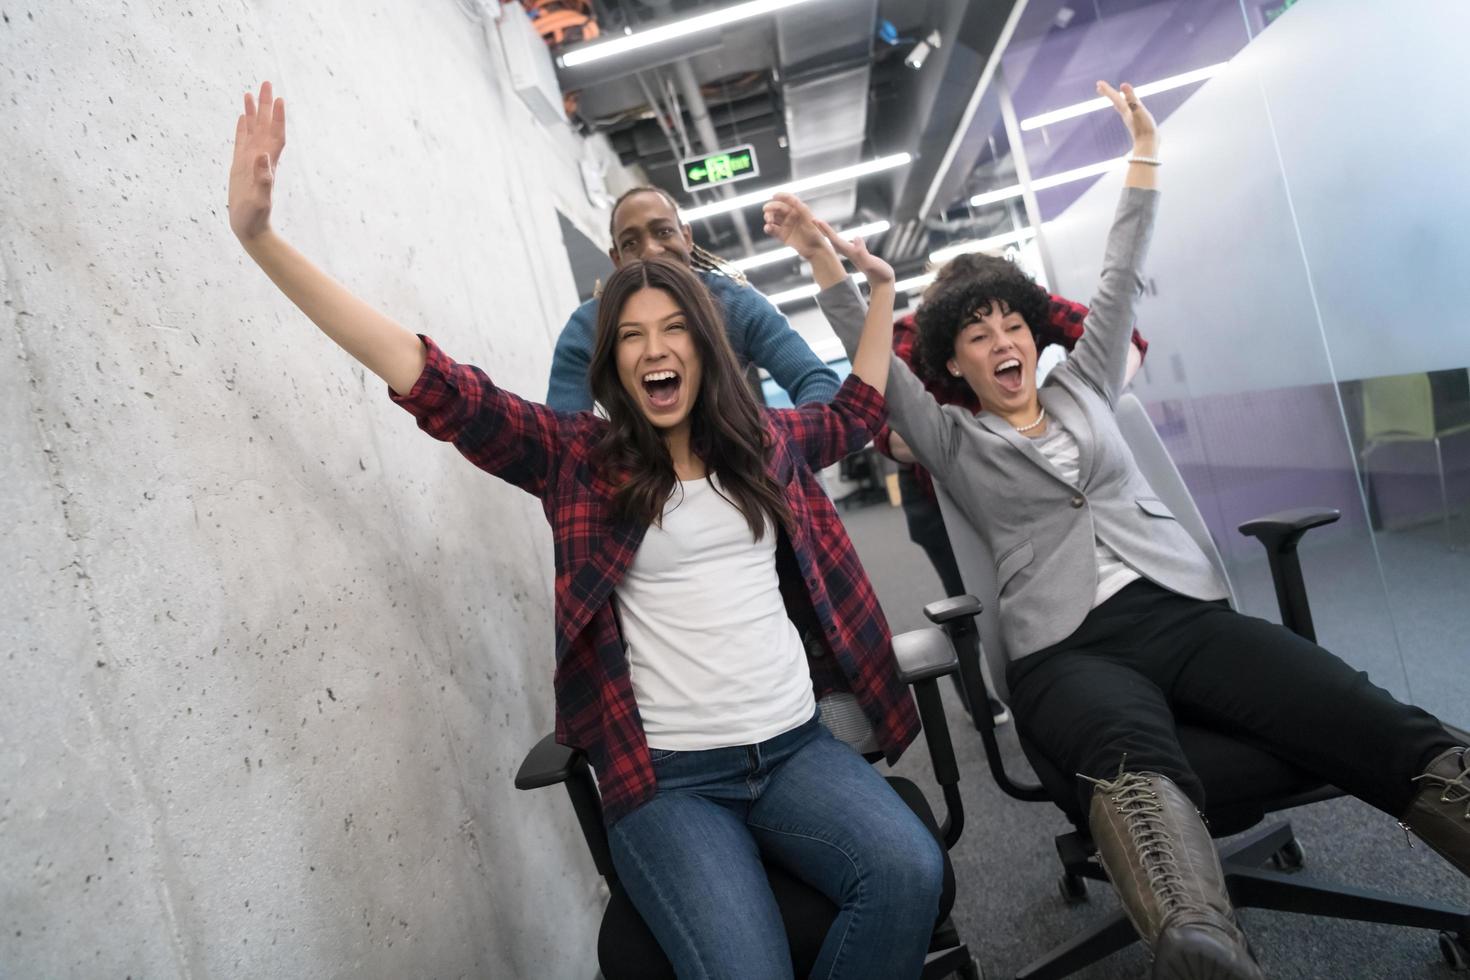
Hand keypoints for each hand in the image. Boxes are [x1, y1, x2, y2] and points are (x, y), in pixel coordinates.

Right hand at [229, 81, 286, 242]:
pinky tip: (243, 116)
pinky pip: (241, 141)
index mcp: (268, 163)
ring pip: (253, 130)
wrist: (250, 228)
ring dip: (254, 112)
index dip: (278, 118)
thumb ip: (263, 178)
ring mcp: (250, 160)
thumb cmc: (256, 216)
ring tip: (250, 92)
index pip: (275, 135)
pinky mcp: (240, 166)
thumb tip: (264, 156)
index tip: (279, 98)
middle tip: (266, 82)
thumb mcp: (261, 198)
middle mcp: (261, 158)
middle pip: (265, 126)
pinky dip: (243, 127)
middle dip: (266, 105)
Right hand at [761, 192, 834, 260]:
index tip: (774, 196)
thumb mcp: (809, 220)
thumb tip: (794, 199)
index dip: (781, 196)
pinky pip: (773, 229)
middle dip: (771, 208)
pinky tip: (768, 228)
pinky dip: (768, 228)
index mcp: (798, 209)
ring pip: (773, 217)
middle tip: (766, 210)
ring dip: (768, 217)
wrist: (815, 250)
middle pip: (777, 208)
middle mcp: (791, 215)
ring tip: (769, 222)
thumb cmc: (815, 234)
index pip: (788, 199)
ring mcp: (786, 225)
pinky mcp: (782, 235)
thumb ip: (801, 209)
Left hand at [815, 217, 893, 286]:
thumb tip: (856, 238)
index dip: (827, 230)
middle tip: (813, 220)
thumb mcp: (871, 262)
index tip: (818, 221)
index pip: (835, 239)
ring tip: (821, 226)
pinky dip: (838, 239)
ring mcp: (852, 254)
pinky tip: (836, 238)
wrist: (882, 283)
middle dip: (823, 230)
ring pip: (837, 242)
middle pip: (833, 239)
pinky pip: (844, 245)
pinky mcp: (857, 255)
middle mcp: (849, 253)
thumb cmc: (879, 273)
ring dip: (829, 234)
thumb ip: (862, 252)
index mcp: (851, 253)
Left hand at [1097, 81, 1157, 155]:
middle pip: (1115, 101)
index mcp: (1126, 110)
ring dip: (1116, 99)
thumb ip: (1131, 97)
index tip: (1098, 83)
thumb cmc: (1144, 128)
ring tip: (1112, 95)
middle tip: (1099, 87)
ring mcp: (1131, 118)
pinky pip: (1128, 111)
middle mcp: (1126, 114)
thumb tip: (1123, 85)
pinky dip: (1125, 107)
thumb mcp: (1138, 110)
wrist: (1148, 145)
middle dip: (1108, 93)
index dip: (1107, 89)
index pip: (1115, 97)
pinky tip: (1128, 108)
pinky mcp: (1136, 122)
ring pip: (1121, 106)